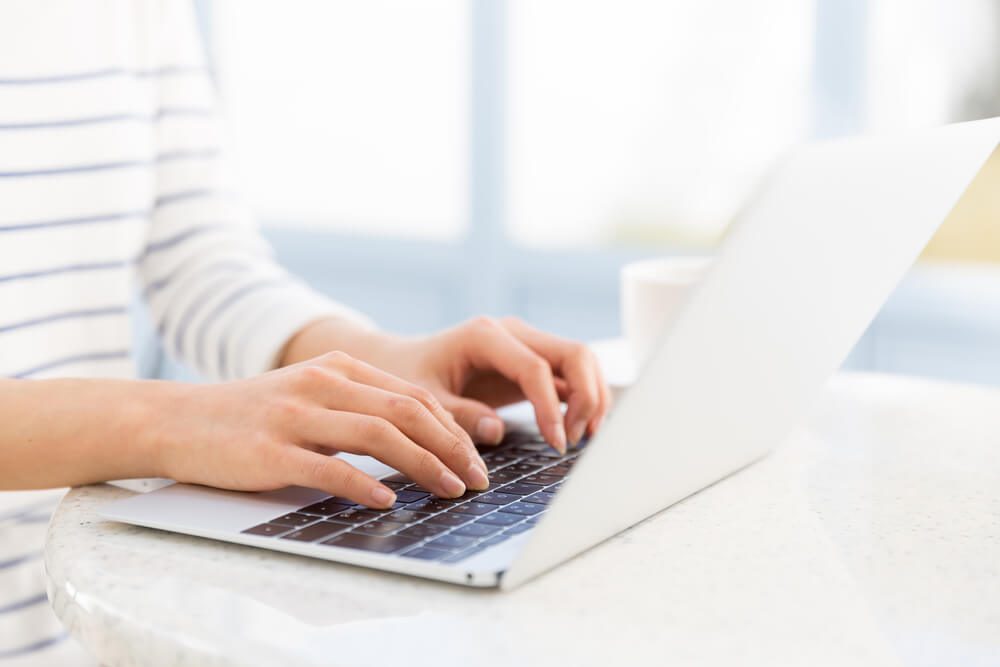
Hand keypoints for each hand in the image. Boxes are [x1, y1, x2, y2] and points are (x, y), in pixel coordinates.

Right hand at [157, 352, 489, 508]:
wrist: (178, 419)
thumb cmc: (254, 416)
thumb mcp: (312, 396)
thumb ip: (359, 408)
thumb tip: (419, 441)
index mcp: (340, 368)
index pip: (414, 396)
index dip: (453, 428)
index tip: (476, 459)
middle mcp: (323, 383)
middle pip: (406, 411)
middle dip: (451, 447)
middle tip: (477, 479)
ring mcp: (296, 415)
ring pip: (377, 434)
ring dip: (423, 464)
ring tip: (450, 490)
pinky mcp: (271, 451)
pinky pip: (328, 467)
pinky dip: (364, 485)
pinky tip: (388, 502)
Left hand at [356, 317, 611, 452]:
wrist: (403, 362)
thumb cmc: (408, 377)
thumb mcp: (422, 399)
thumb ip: (457, 415)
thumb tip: (497, 431)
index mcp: (484, 336)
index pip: (535, 367)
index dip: (551, 406)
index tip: (558, 443)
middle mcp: (513, 333)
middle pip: (574, 353)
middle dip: (586, 397)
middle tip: (575, 441)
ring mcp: (527, 344)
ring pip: (582, 361)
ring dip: (592, 398)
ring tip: (581, 438)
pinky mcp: (533, 362)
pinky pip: (572, 375)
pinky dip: (584, 399)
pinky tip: (579, 430)